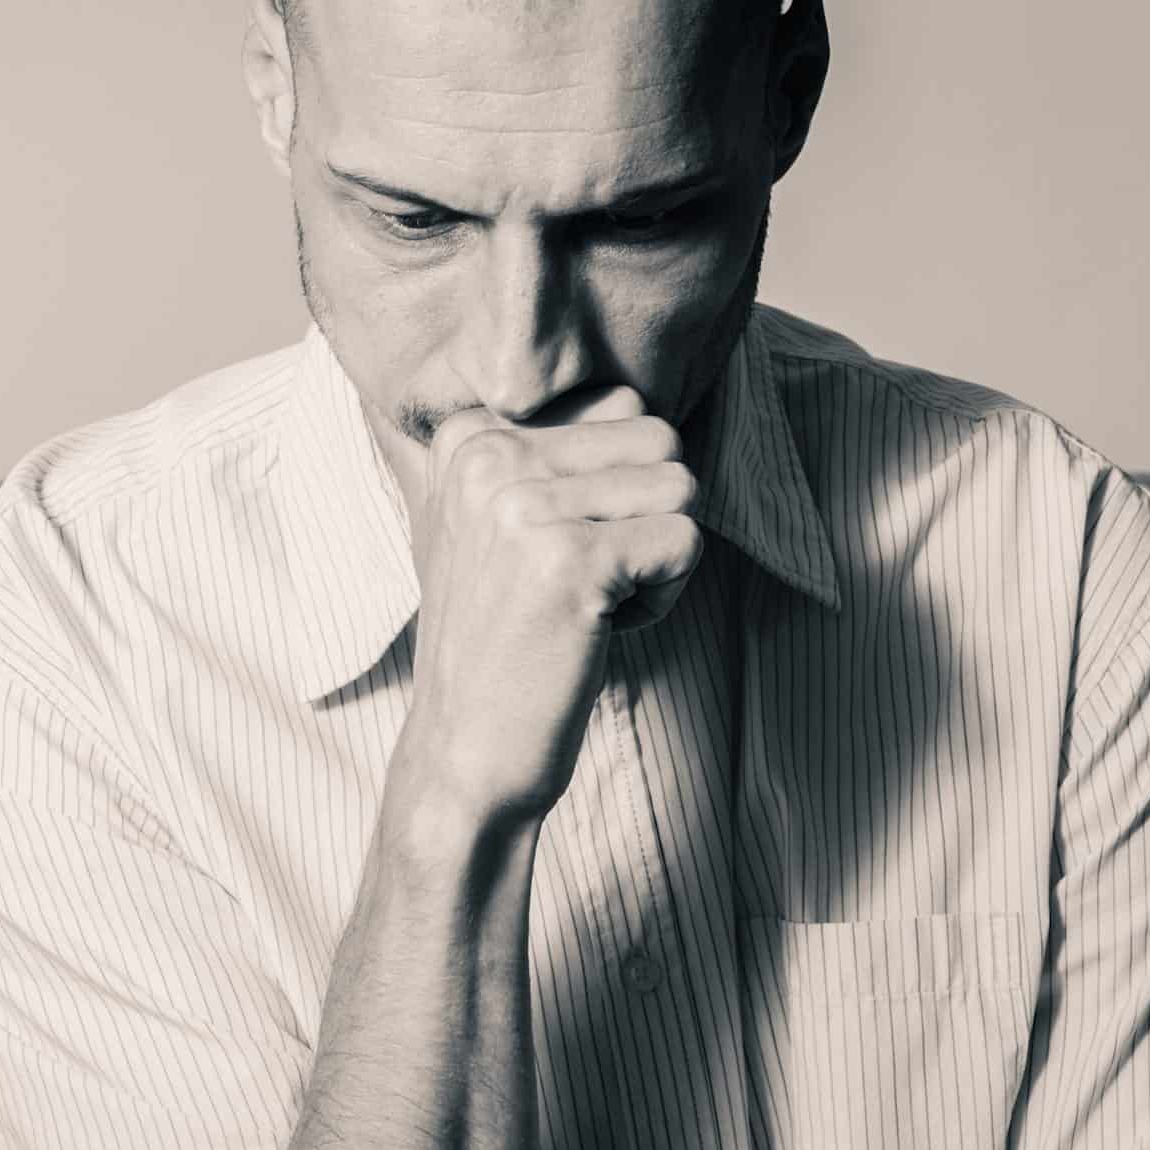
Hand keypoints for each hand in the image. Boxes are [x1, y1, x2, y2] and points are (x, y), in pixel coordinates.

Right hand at [395, 385, 702, 829]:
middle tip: (585, 579)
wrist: (464, 751)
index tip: (554, 549)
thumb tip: (629, 397)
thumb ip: (545, 454)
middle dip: (648, 513)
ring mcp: (523, 504)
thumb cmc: (498, 641)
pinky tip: (601, 629)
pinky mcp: (570, 560)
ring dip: (658, 556)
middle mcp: (486, 456)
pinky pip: (685, 540)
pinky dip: (665, 595)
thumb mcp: (490, 526)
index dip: (614, 486)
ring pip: (680, 485)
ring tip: (591, 603)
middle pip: (657, 438)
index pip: (615, 407)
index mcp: (466, 437)